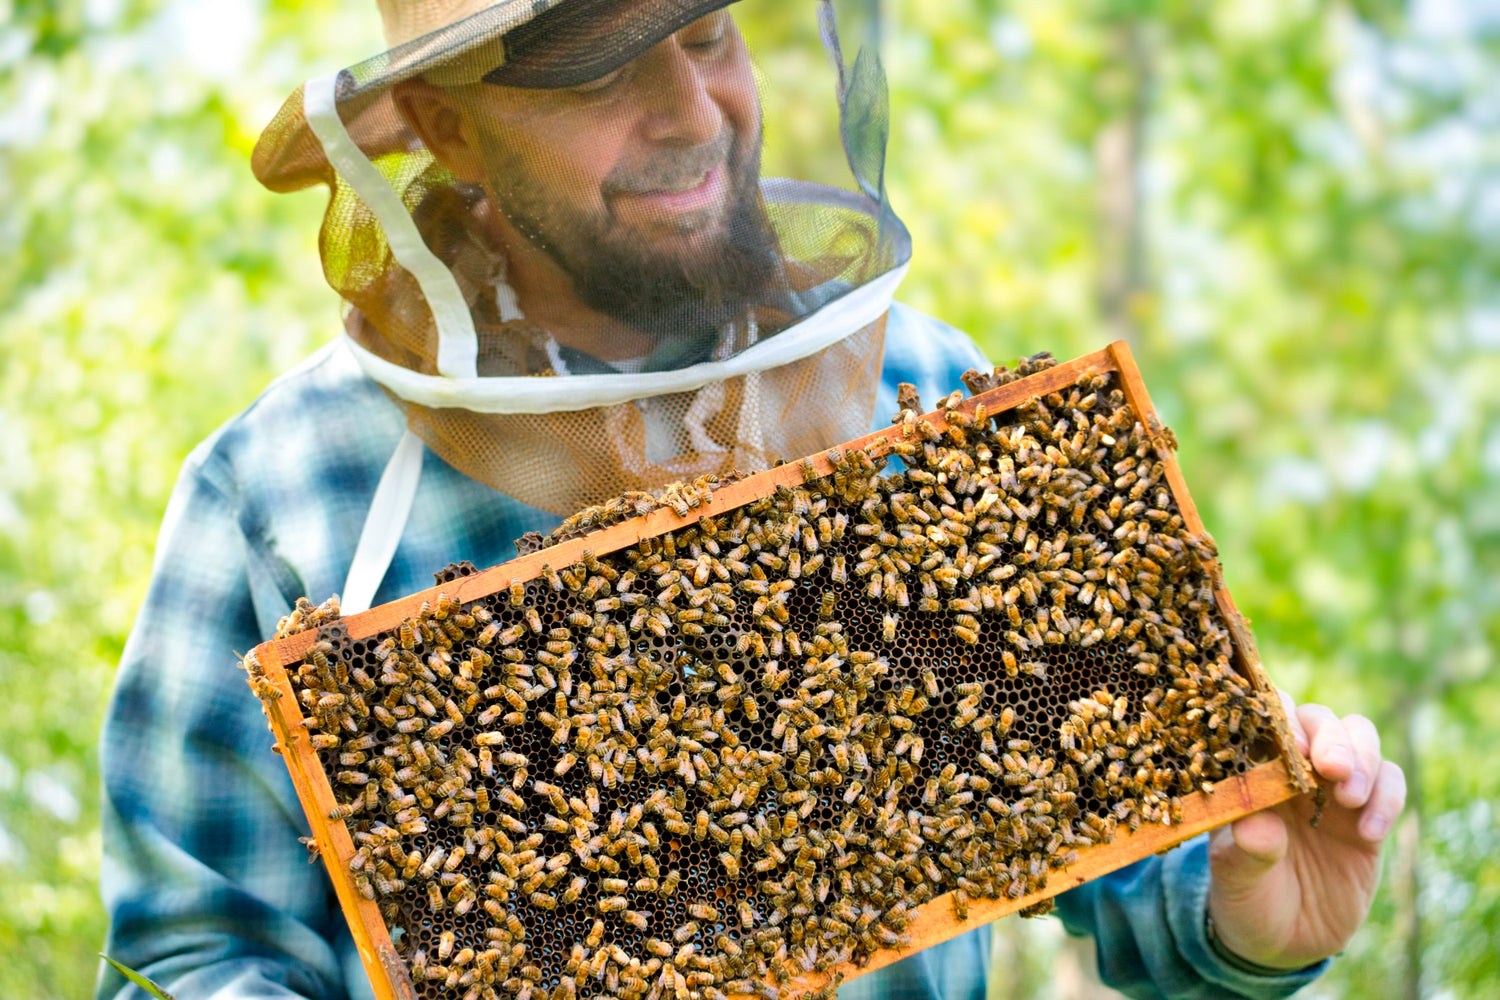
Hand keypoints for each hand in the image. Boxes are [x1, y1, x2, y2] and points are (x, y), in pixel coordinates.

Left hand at [1205, 690, 1406, 969]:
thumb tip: (1256, 826)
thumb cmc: (1246, 898)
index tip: (1290, 748)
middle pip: (1318, 720)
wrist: (1282, 940)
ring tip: (1349, 797)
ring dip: (1362, 758)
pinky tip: (1369, 833)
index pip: (1263, 719)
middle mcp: (1293, 769)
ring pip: (1359, 737)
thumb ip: (1245, 852)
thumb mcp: (1235, 880)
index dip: (1279, 720)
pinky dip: (1387, 799)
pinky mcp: (1369, 815)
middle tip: (1332, 768)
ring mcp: (1333, 788)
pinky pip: (1390, 783)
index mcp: (1251, 769)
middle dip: (1329, 736)